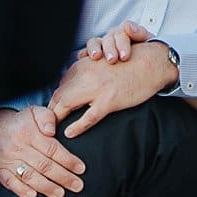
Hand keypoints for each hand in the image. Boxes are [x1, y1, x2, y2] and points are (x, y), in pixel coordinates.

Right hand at [0, 104, 84, 196]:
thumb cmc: (22, 123)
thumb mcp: (35, 112)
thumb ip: (47, 117)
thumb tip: (51, 131)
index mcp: (28, 132)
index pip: (52, 149)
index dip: (68, 160)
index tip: (81, 169)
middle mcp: (17, 146)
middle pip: (43, 165)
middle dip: (63, 177)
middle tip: (77, 185)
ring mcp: (8, 160)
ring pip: (29, 175)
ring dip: (46, 187)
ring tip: (61, 194)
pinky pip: (10, 182)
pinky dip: (21, 190)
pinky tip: (33, 196)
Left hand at [50, 21, 176, 137]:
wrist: (151, 63)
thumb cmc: (128, 64)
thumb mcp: (101, 62)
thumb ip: (86, 69)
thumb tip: (73, 81)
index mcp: (83, 64)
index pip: (61, 84)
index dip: (54, 98)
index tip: (50, 109)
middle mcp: (85, 74)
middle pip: (59, 94)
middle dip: (50, 109)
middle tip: (46, 123)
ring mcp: (96, 88)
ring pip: (67, 103)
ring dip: (57, 117)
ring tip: (51, 129)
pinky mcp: (109, 101)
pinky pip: (88, 117)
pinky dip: (77, 126)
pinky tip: (69, 133)